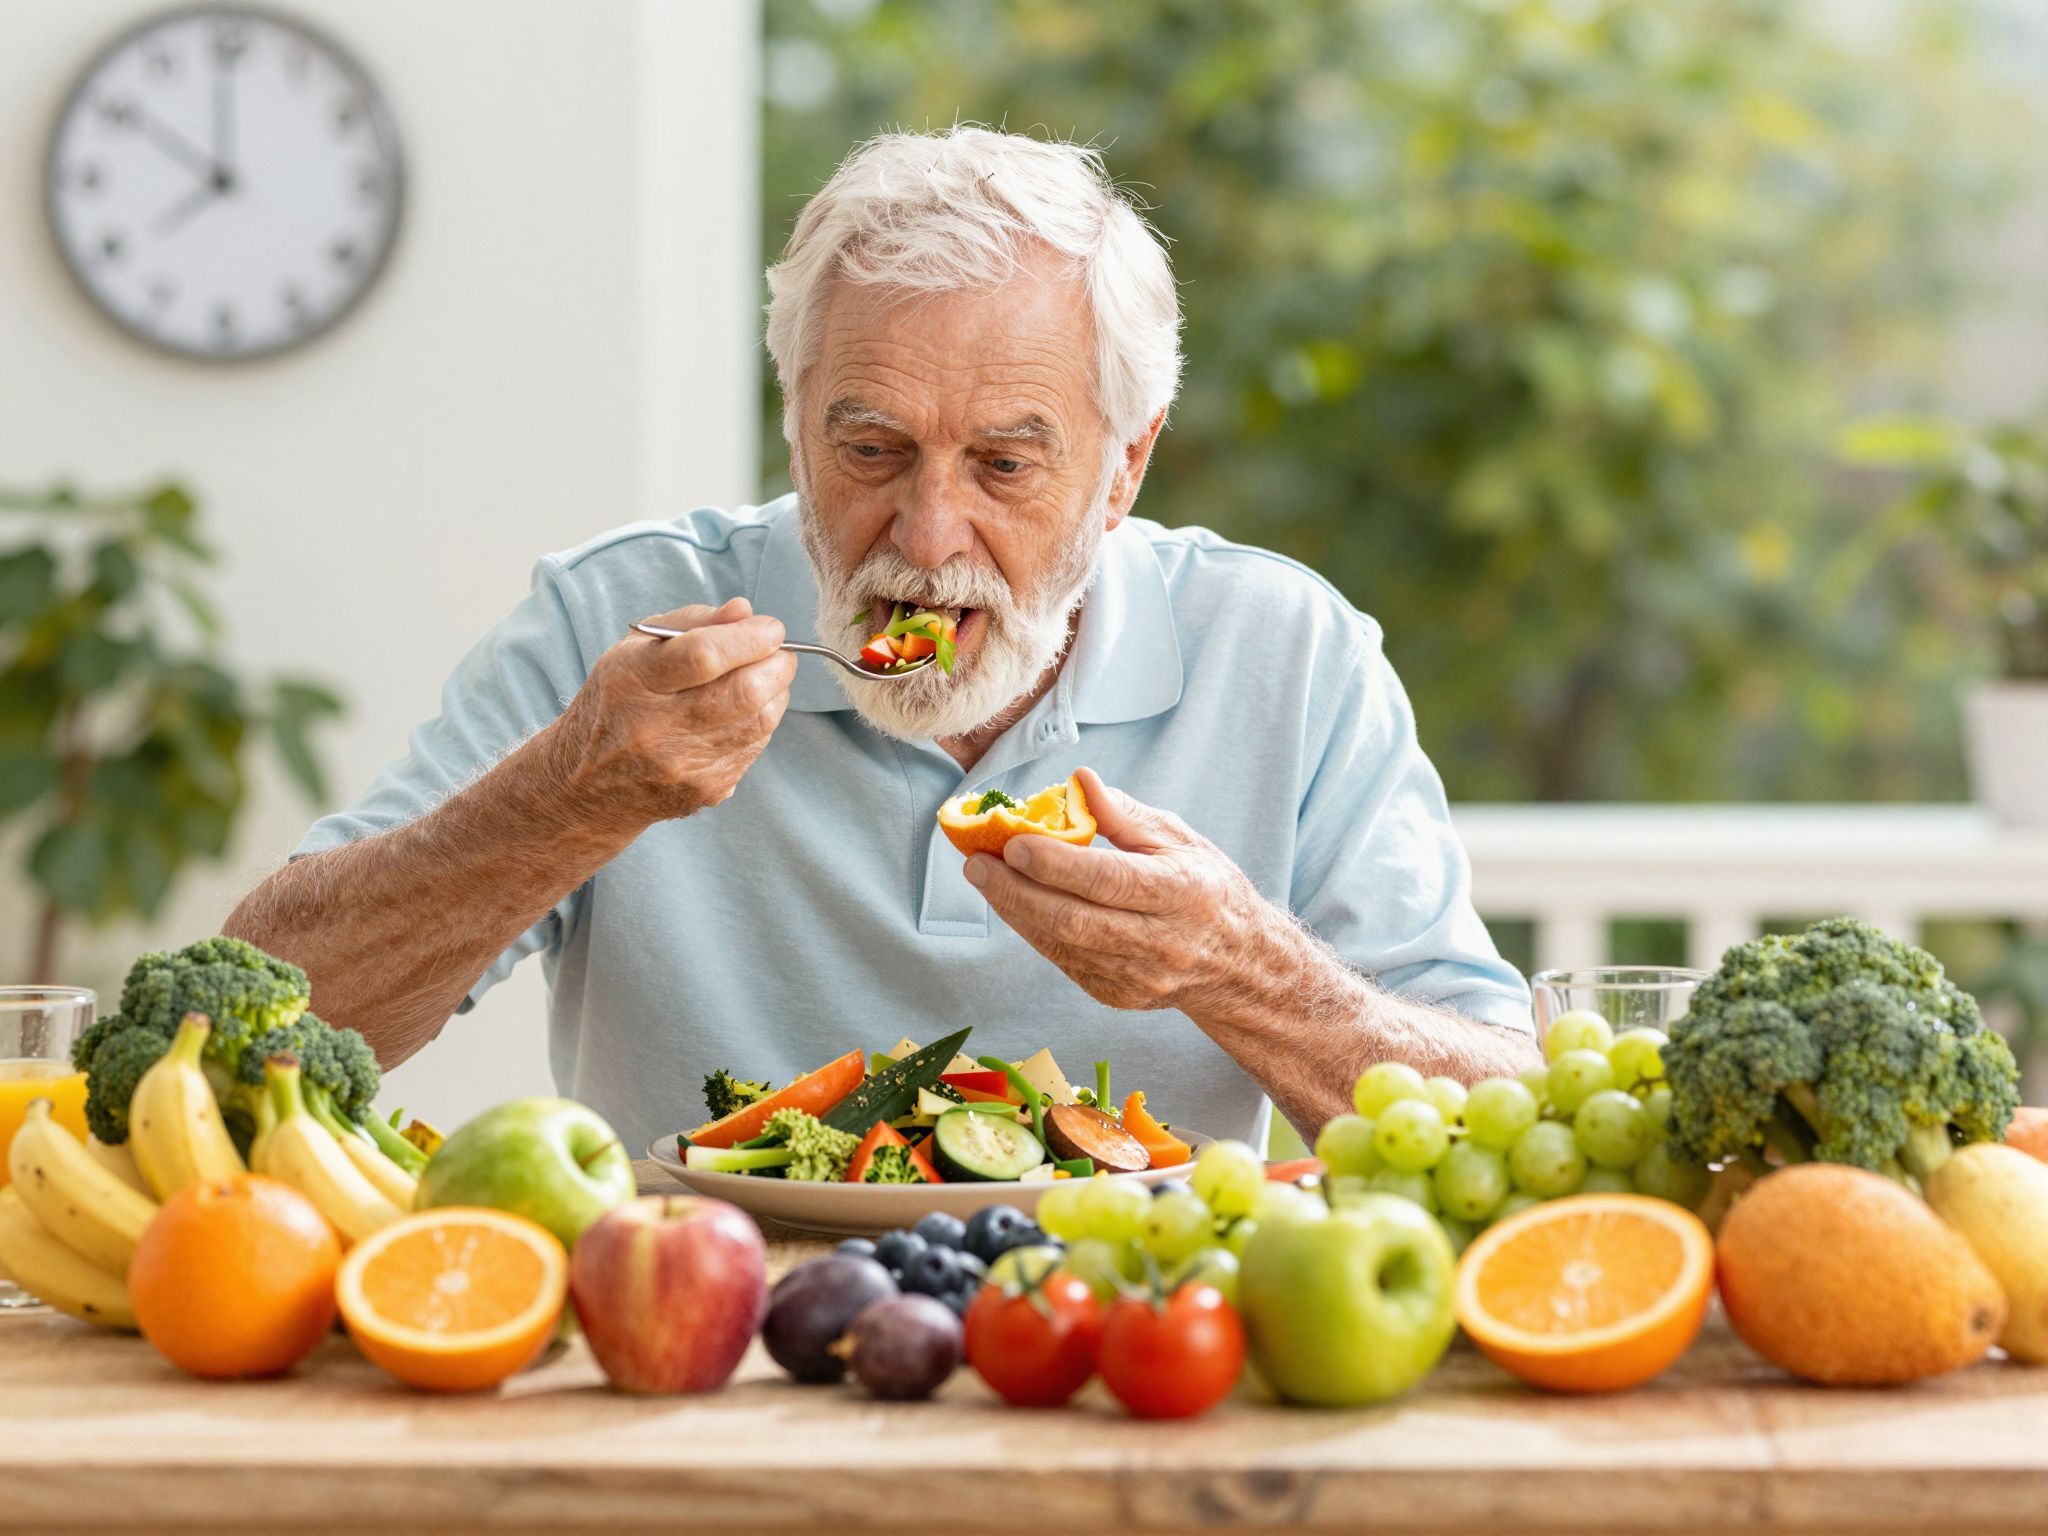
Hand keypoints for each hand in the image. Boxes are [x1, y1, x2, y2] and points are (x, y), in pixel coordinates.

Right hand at [547, 597, 795, 831]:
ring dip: (775, 693)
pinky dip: (760, 723)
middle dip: (777, 664)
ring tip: (763, 678)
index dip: (751, 638)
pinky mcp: (703, 790)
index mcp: (632, 680)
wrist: (585, 785)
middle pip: (744, 692)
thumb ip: (692, 622)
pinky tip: (743, 713)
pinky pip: (754, 748)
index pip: (704, 656)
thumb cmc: (617, 701)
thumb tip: (745, 612)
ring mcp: (680, 766)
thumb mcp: (635, 649)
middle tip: (778, 653)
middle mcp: (654, 728)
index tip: (770, 628)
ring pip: (759, 722)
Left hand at [964, 768, 1269, 1015]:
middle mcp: (1160, 941)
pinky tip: (1015, 903)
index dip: (1055, 864)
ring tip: (985, 876)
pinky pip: (1063, 961)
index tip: (1013, 842)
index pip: (1108, 880)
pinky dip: (1033, 930)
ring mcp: (1137, 977)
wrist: (1239, 966)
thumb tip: (1079, 783)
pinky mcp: (1116, 995)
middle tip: (977, 862)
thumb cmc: (1208, 890)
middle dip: (1014, 890)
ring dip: (1014, 909)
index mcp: (1180, 892)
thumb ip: (1126, 816)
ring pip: (1060, 944)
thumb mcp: (1181, 841)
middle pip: (1072, 920)